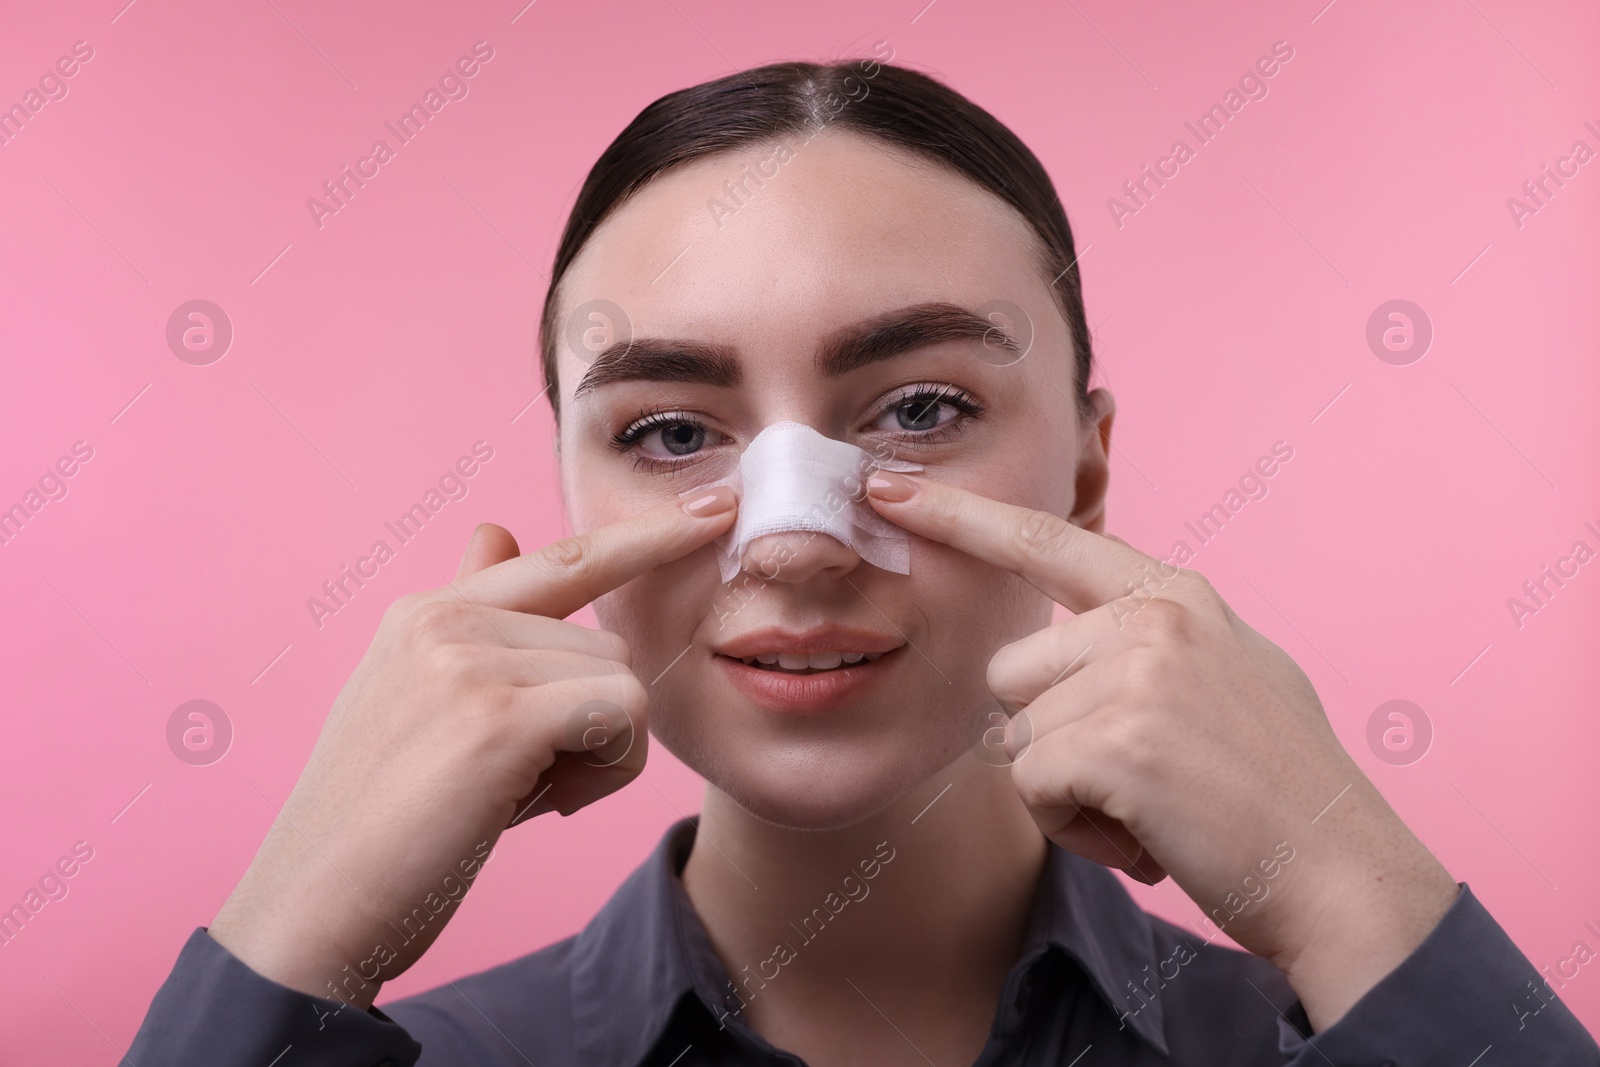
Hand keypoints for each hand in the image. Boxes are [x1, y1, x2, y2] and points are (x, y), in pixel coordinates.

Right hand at [207, 489, 736, 1009]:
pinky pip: (625, 714)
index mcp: (428, 610)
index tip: (716, 507)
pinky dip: (609, 770)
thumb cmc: (380, 821)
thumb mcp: (417, 700)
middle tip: (521, 783)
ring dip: (598, 756)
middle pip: (606, 645)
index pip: (565, 557)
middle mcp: (446, 617)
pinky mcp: (499, 715)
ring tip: (515, 797)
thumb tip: (494, 526)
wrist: (310, 910)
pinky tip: (544, 804)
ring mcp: (468, 659)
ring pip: (622, 681)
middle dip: (591, 724)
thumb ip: (469, 618)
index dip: (647, 535)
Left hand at [864, 471, 1457, 1030]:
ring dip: (1064, 792)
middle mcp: (1154, 618)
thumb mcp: (1226, 675)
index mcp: (1175, 596)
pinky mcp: (1119, 740)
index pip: (1044, 539)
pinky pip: (1031, 787)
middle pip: (1009, 673)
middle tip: (1138, 778)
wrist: (1342, 875)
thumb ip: (1147, 641)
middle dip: (1048, 739)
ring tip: (1151, 807)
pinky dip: (1074, 828)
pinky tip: (1146, 836)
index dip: (958, 515)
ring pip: (1014, 738)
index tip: (885, 488)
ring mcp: (1137, 673)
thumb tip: (1073, 632)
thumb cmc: (1278, 791)